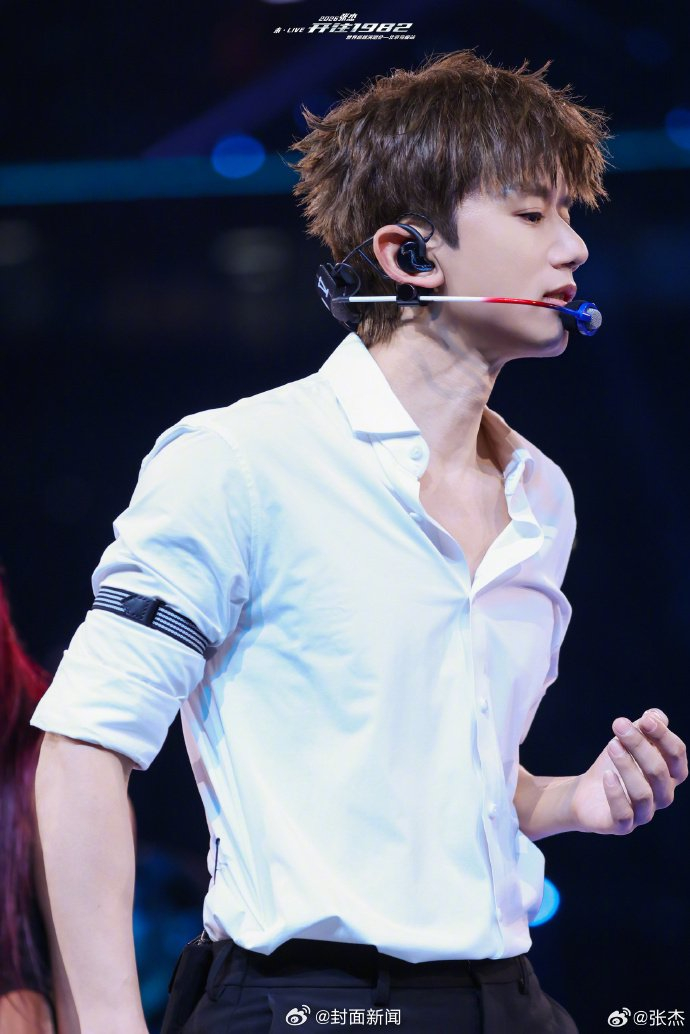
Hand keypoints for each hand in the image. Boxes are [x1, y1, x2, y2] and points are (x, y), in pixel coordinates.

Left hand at [569, 709, 687, 834]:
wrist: (587, 793)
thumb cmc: (615, 764)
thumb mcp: (629, 741)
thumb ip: (646, 728)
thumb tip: (655, 715)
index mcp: (669, 774)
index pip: (677, 755)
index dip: (664, 736)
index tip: (645, 719)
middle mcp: (662, 795)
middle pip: (659, 771)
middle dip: (640, 745)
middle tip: (618, 725)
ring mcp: (643, 813)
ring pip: (643, 793)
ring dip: (627, 766)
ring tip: (611, 744)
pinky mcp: (622, 825)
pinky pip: (624, 814)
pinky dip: (616, 794)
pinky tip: (607, 775)